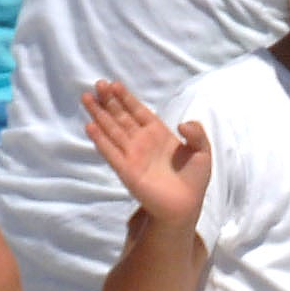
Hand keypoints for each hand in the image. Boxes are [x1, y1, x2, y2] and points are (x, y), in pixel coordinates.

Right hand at [79, 79, 209, 229]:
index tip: (114, 84)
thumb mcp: (203, 151)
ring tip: (87, 97)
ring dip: (99, 114)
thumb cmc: (194, 180)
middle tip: (97, 84)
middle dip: (109, 101)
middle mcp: (142, 142)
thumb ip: (196, 133)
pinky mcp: (126, 170)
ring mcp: (132, 155)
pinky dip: (100, 139)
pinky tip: (90, 126)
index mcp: (158, 134)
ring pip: (112, 130)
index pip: (138, 111)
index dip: (126, 98)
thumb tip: (182, 124)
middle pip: (121, 117)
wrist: (186, 206)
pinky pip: (110, 152)